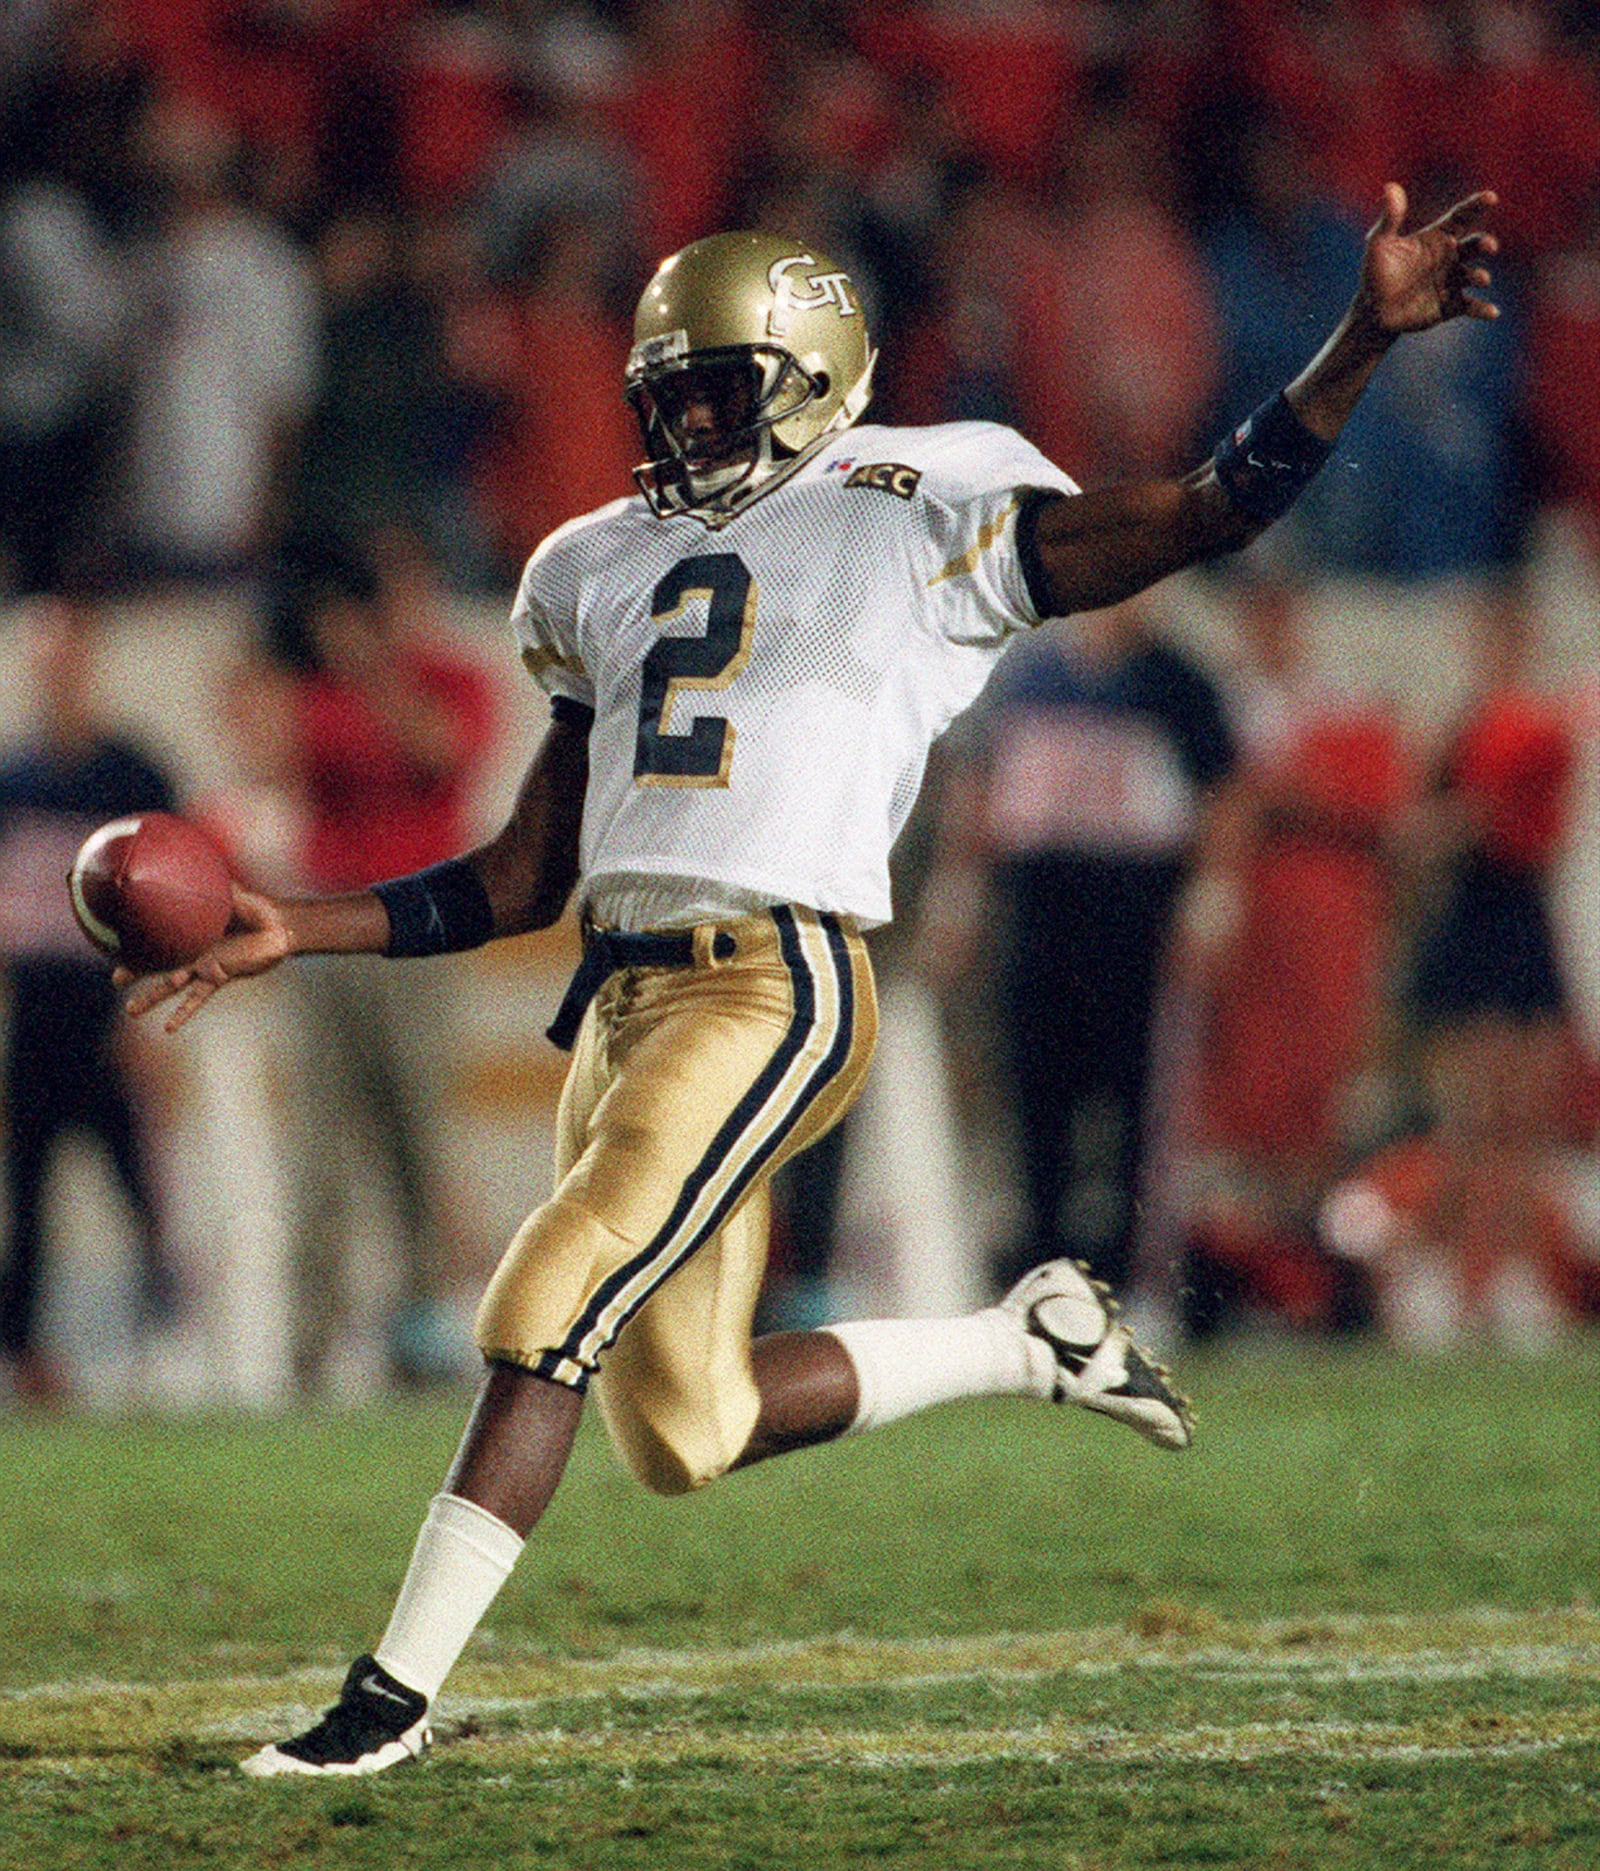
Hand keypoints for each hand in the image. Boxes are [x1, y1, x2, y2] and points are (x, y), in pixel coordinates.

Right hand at [116, 882, 293, 1032]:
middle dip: (136, 971)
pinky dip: (183, 1012)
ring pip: (171, 985)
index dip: (138, 940)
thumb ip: (215, 884)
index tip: (114, 942)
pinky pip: (198, 997)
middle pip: (158, 964)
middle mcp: (193, 950)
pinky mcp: (218, 976)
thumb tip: (196, 865)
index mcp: (192, 931)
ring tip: (131, 1011)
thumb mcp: (232, 892)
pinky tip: (168, 1028)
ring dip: (152, 997)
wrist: (279, 927)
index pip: (160, 936)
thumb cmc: (256, 907)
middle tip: (115, 980)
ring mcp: (204, 965)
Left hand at [1358, 183, 1498, 338]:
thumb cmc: (1376, 273)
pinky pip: (1471, 306)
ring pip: (1474, 274)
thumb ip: (1390, 218)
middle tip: (1488, 246)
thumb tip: (1390, 187)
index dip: (1476, 206)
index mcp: (1437, 238)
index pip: (1461, 216)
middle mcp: (1449, 257)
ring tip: (1481, 279)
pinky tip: (1492, 312)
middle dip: (1484, 244)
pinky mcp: (1450, 305)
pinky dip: (1483, 309)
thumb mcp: (1379, 244)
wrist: (1372, 311)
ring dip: (1480, 275)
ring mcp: (1452, 281)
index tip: (1491, 198)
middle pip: (1474, 245)